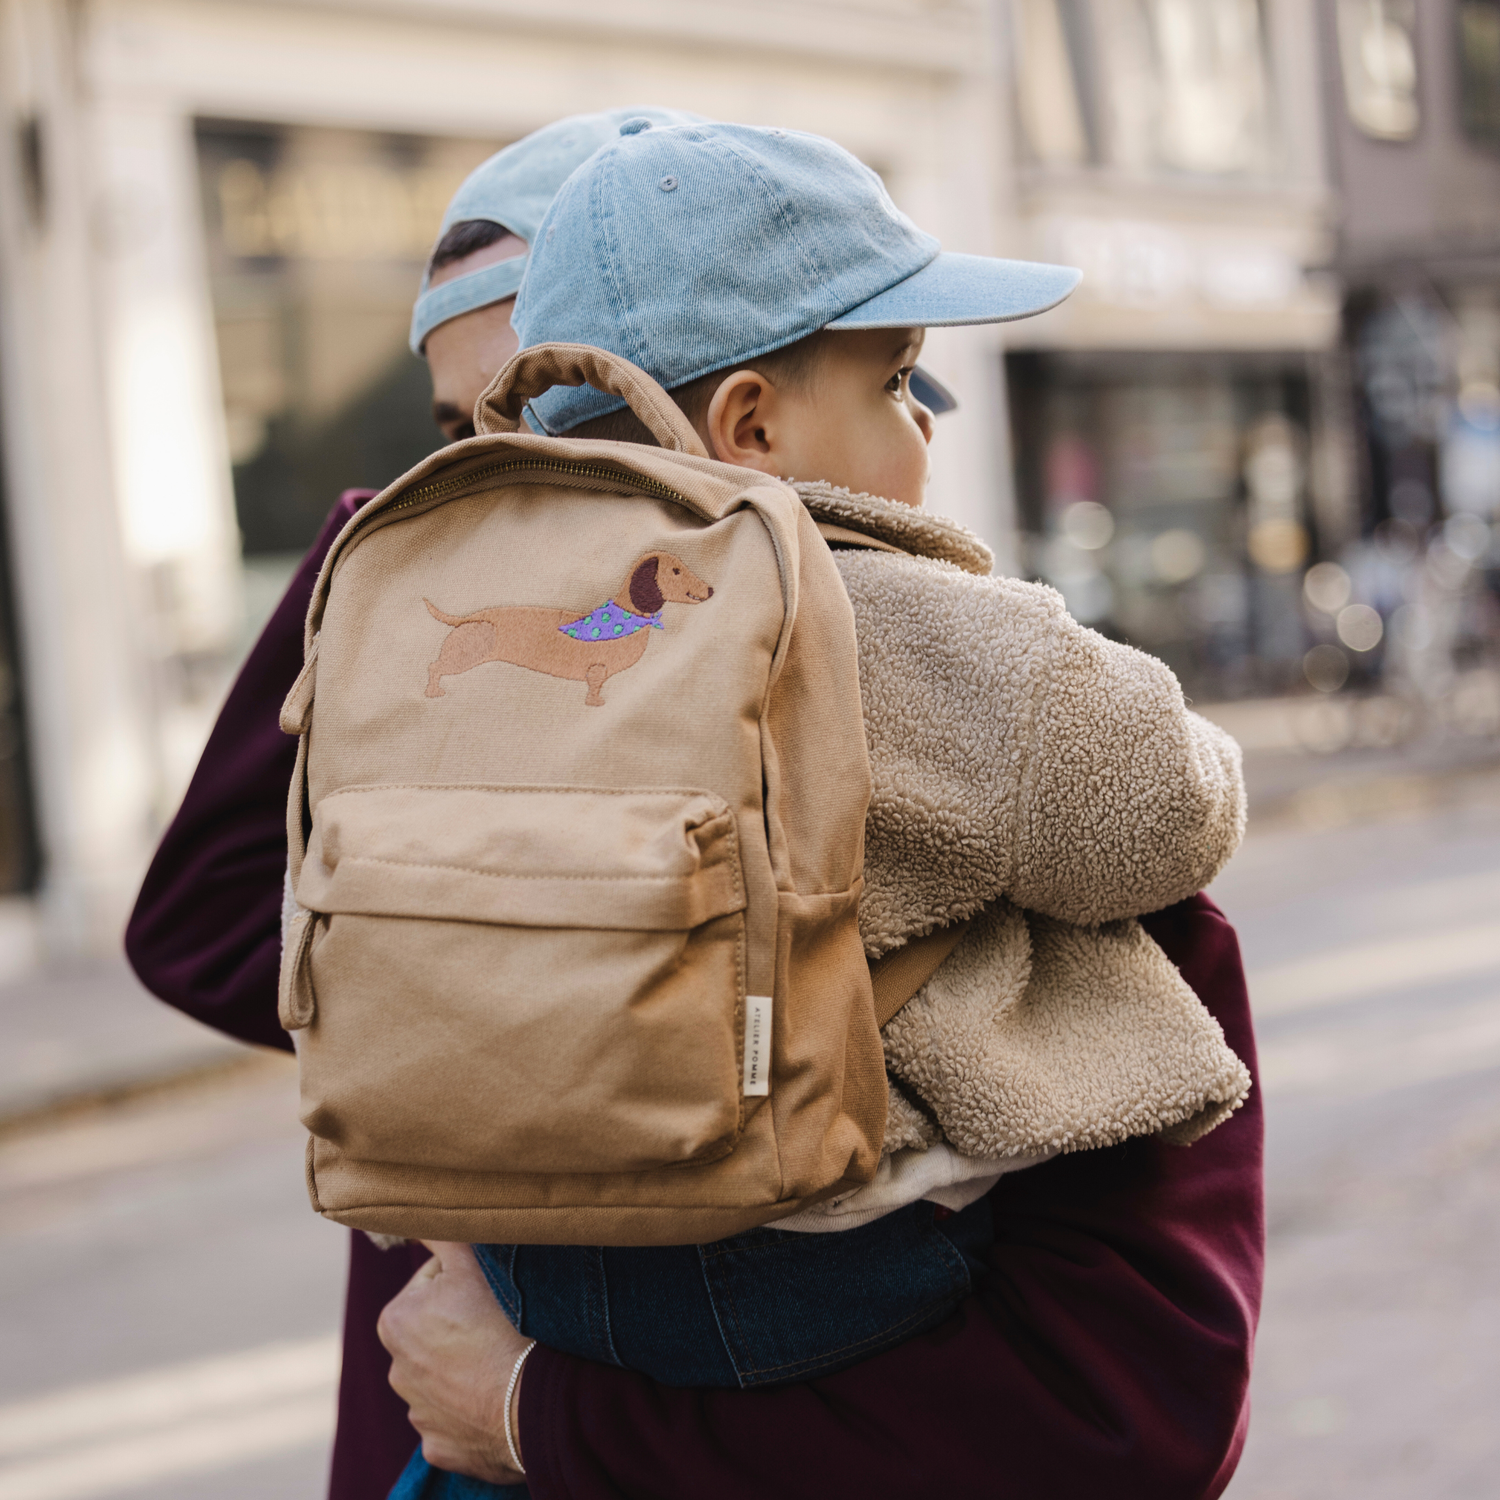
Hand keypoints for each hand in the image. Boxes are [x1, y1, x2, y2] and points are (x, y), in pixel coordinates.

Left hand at [377, 1240, 530, 1482]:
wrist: (534, 1402)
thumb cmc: (502, 1325)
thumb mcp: (469, 1263)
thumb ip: (438, 1231)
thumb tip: (415, 1206)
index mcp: (394, 1322)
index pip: (433, 1283)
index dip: (466, 1281)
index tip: (491, 1293)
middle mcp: (396, 1371)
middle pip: (437, 1331)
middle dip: (462, 1325)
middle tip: (500, 1324)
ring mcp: (419, 1414)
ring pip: (447, 1375)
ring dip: (469, 1366)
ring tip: (503, 1360)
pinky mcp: (441, 1447)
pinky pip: (457, 1418)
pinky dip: (474, 1408)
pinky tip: (497, 1397)